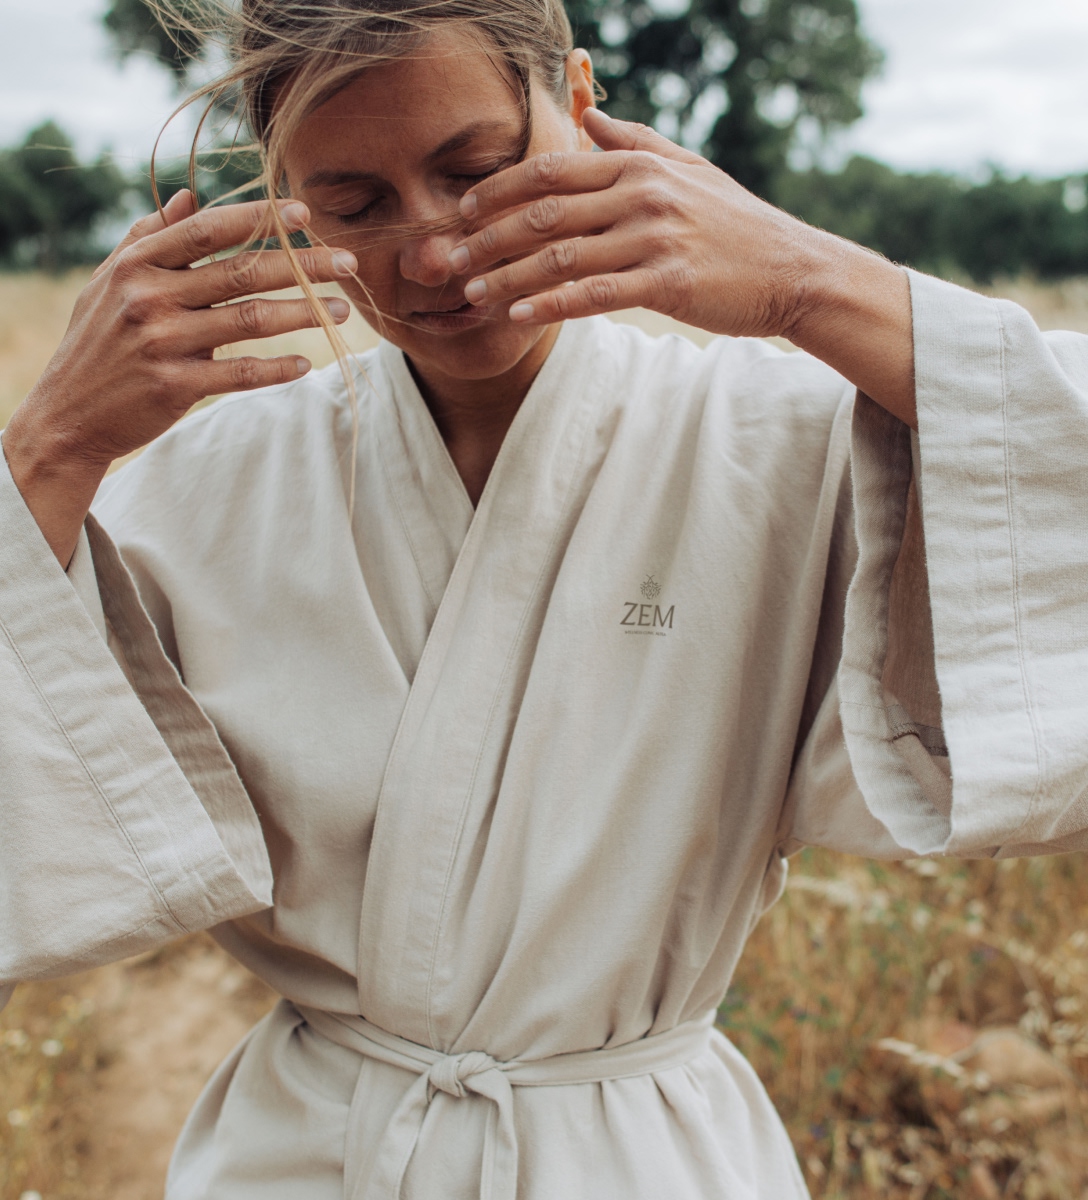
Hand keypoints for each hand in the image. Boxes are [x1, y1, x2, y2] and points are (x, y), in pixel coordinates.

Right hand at [3, 191, 357, 563]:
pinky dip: (277, 369)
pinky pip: (240, 374)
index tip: (303, 211)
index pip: (207, 231)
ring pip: (251, 320)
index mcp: (136, 264)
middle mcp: (149, 297)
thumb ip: (149, 236)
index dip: (258, 218)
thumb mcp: (109, 280)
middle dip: (302, 264)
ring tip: (341, 310)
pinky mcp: (176, 385)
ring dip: (304, 313)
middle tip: (348, 262)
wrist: (68, 414)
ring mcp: (163, 342)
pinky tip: (306, 364)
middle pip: (242, 272)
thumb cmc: (97, 341)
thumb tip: (188, 195)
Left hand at [447, 108, 810, 338]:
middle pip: (544, 212)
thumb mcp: (689, 170)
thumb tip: (590, 119)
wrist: (793, 270)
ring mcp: (655, 238)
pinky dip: (555, 304)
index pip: (551, 170)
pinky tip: (520, 315)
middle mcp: (641, 195)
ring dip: (509, 276)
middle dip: (488, 237)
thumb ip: (635, 143)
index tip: (462, 211)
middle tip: (449, 260)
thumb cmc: (737, 225)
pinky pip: (597, 294)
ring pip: (562, 256)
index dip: (499, 190)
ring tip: (471, 294)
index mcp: (638, 166)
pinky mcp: (669, 283)